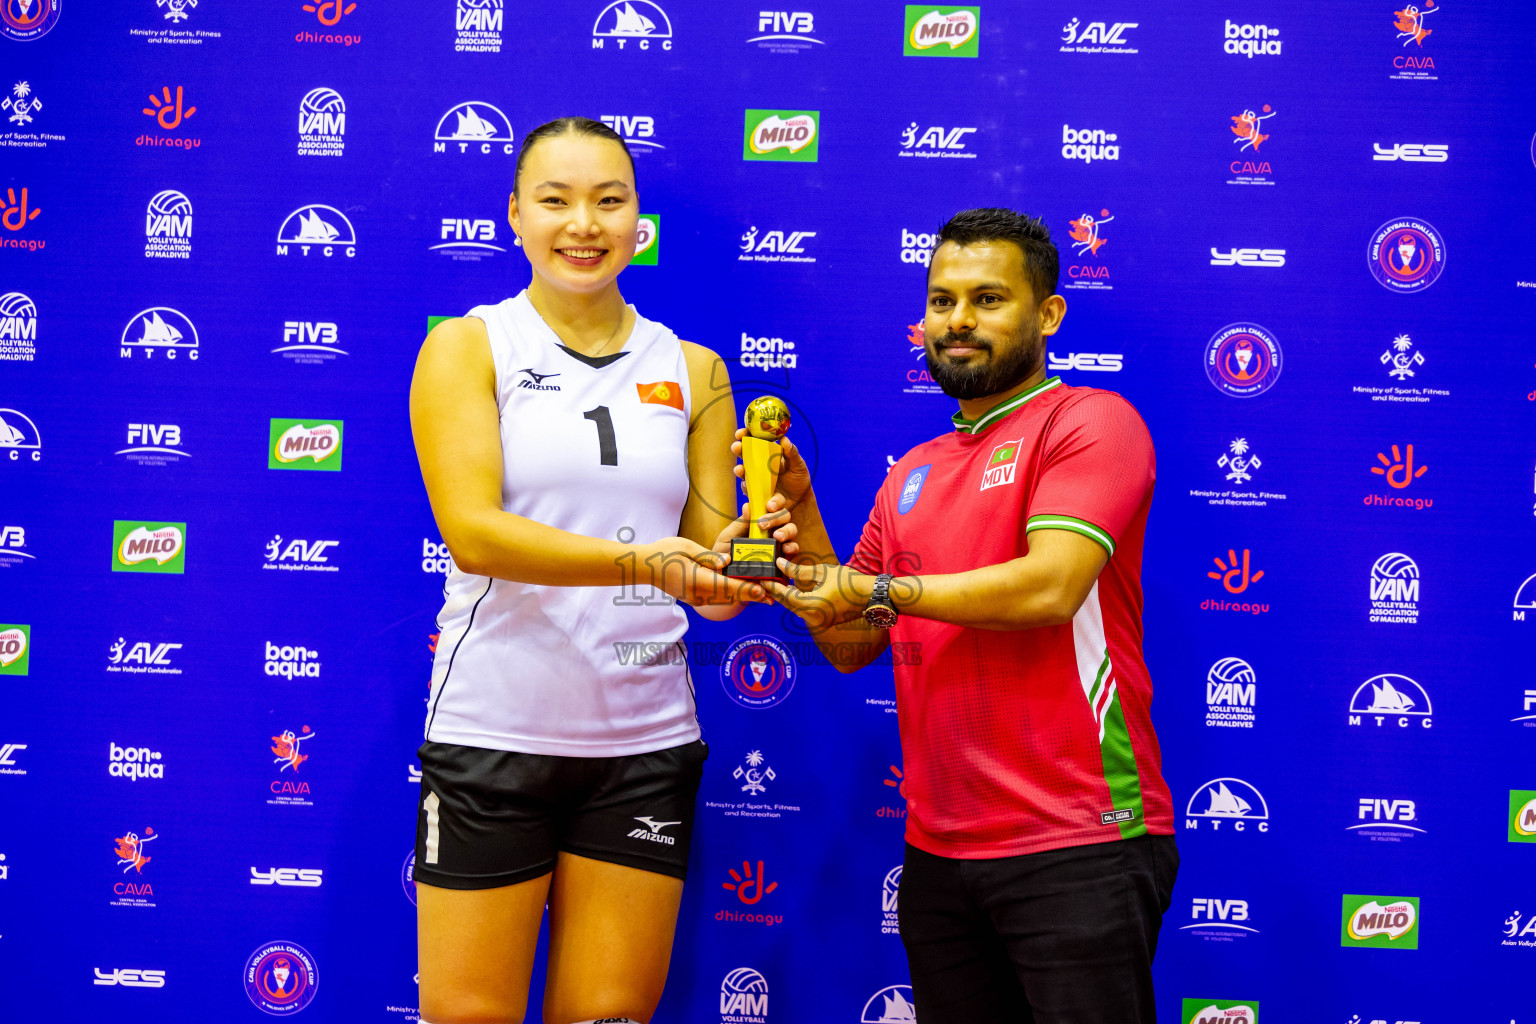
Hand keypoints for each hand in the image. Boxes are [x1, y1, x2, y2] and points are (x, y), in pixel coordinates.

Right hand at [634, 537, 761, 606]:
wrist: (643, 568)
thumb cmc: (663, 552)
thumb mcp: (686, 547)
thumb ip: (708, 556)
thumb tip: (726, 561)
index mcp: (695, 579)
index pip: (726, 585)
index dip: (746, 589)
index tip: (763, 591)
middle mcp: (697, 594)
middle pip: (729, 596)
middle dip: (751, 596)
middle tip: (772, 596)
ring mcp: (695, 599)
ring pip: (724, 600)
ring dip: (743, 597)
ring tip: (764, 595)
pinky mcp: (695, 599)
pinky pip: (717, 599)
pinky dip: (732, 596)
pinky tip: (744, 592)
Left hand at [711, 503, 800, 561]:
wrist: (724, 573)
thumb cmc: (725, 551)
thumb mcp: (729, 536)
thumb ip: (740, 523)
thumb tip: (748, 506)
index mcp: (761, 518)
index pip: (775, 503)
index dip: (776, 501)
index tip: (768, 506)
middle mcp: (773, 527)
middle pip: (785, 515)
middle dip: (777, 518)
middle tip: (763, 524)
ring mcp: (779, 542)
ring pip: (792, 530)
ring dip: (786, 531)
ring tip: (777, 537)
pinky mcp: (782, 557)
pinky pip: (793, 550)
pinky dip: (791, 548)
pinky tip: (784, 550)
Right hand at [732, 430, 813, 520]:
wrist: (800, 499)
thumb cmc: (798, 477)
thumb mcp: (798, 464)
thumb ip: (792, 452)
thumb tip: (784, 439)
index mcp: (767, 453)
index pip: (753, 440)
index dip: (745, 435)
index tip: (741, 433)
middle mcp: (757, 464)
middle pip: (743, 454)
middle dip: (737, 448)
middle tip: (737, 447)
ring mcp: (755, 479)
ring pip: (742, 473)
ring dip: (739, 470)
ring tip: (740, 470)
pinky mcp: (755, 494)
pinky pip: (751, 493)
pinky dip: (752, 493)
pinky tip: (764, 500)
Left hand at [761, 556, 873, 629]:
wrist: (872, 597)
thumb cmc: (849, 581)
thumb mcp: (822, 572)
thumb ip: (798, 570)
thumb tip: (780, 563)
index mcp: (812, 606)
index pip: (784, 596)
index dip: (771, 585)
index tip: (761, 576)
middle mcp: (812, 618)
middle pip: (786, 604)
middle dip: (775, 591)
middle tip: (765, 577)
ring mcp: (817, 622)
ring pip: (794, 608)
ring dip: (785, 596)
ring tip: (775, 581)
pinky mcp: (822, 621)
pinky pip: (803, 611)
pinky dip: (795, 600)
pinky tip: (790, 589)